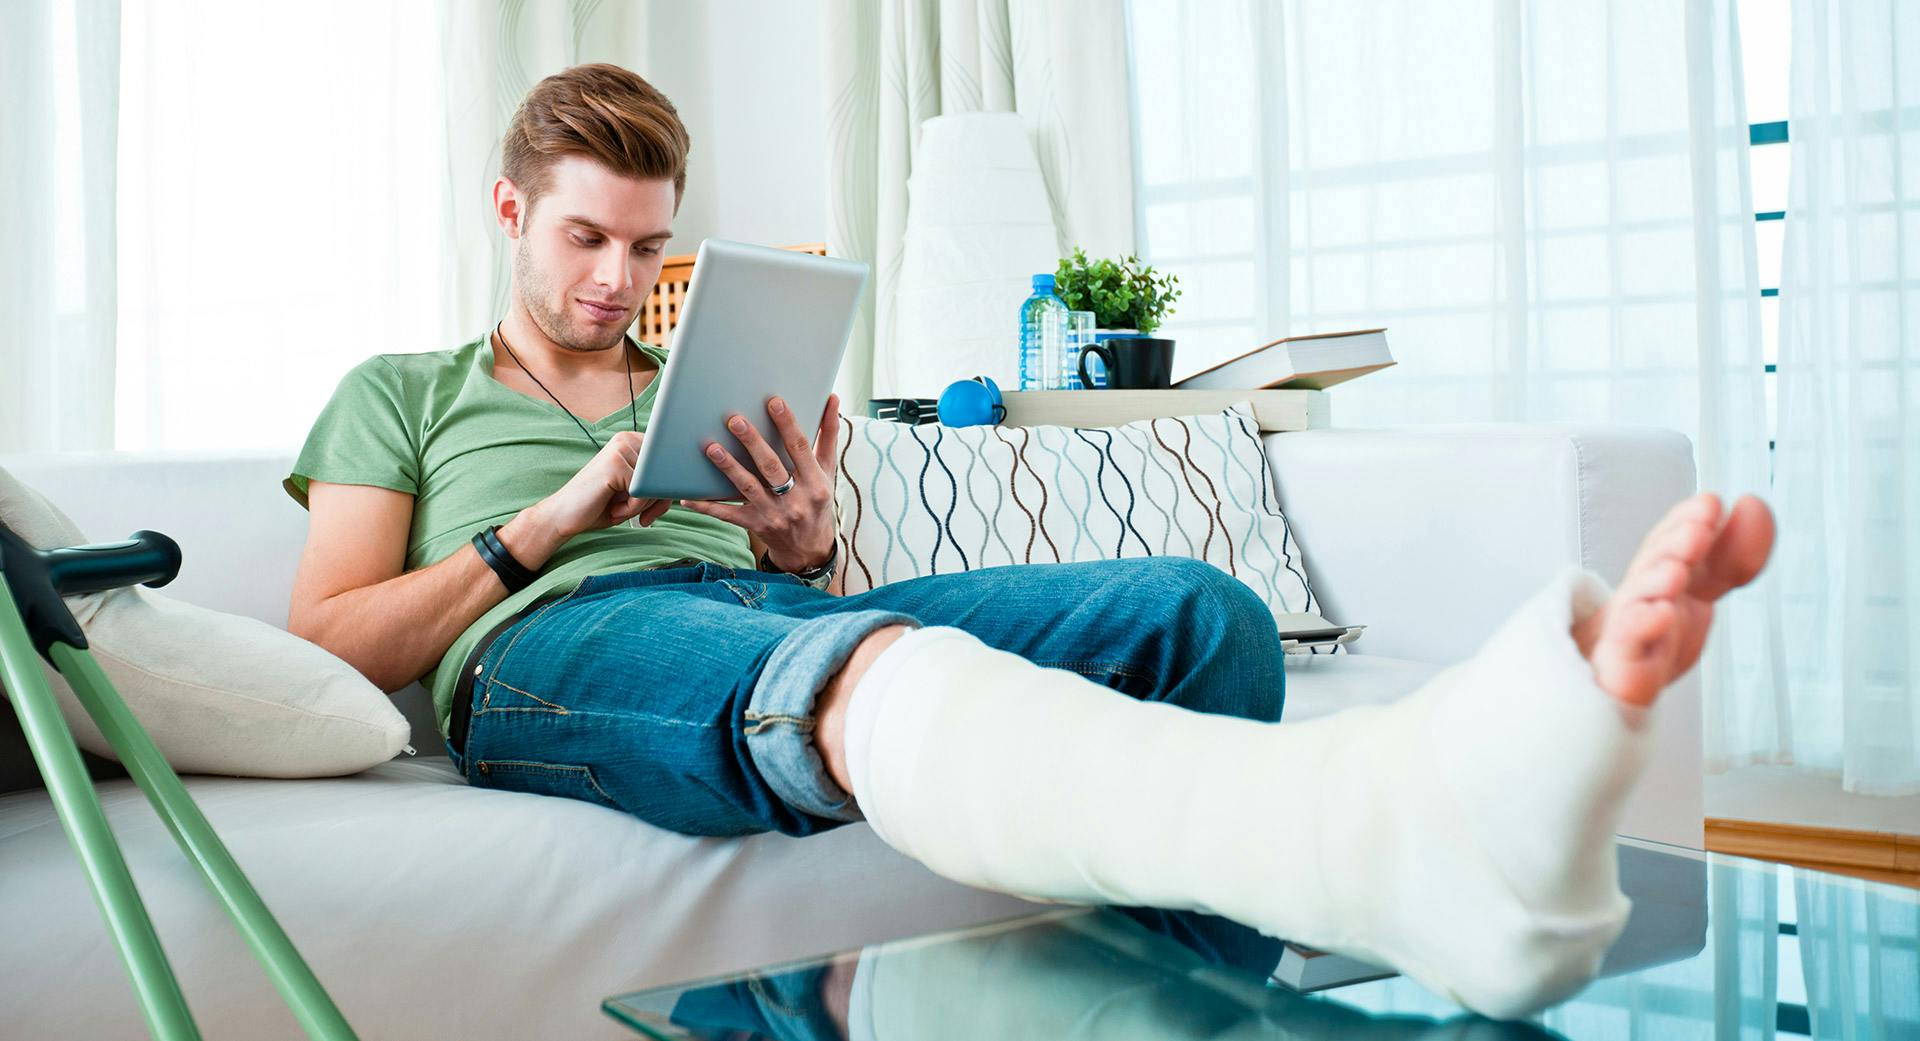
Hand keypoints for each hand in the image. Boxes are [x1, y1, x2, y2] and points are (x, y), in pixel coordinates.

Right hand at [531, 430, 673, 538]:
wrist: (562, 516)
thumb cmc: (602, 505)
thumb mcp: (636, 493)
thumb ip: (658, 482)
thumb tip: (682, 480)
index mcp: (633, 441)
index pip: (670, 465)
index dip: (667, 491)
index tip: (653, 509)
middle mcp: (627, 439)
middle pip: (666, 474)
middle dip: (657, 502)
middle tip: (641, 516)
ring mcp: (620, 449)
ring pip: (656, 484)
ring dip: (642, 506)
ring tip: (619, 508)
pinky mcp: (615, 464)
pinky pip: (642, 493)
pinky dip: (631, 509)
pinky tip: (613, 509)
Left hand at [681, 393, 841, 571]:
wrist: (810, 549)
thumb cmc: (817, 501)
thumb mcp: (827, 471)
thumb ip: (828, 435)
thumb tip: (832, 398)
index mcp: (815, 482)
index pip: (800, 448)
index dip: (787, 424)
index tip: (774, 402)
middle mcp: (795, 500)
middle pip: (771, 466)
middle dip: (752, 442)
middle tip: (735, 420)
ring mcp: (773, 514)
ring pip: (748, 487)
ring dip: (728, 467)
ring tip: (711, 448)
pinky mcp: (755, 525)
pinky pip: (728, 514)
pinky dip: (707, 506)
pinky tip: (687, 498)